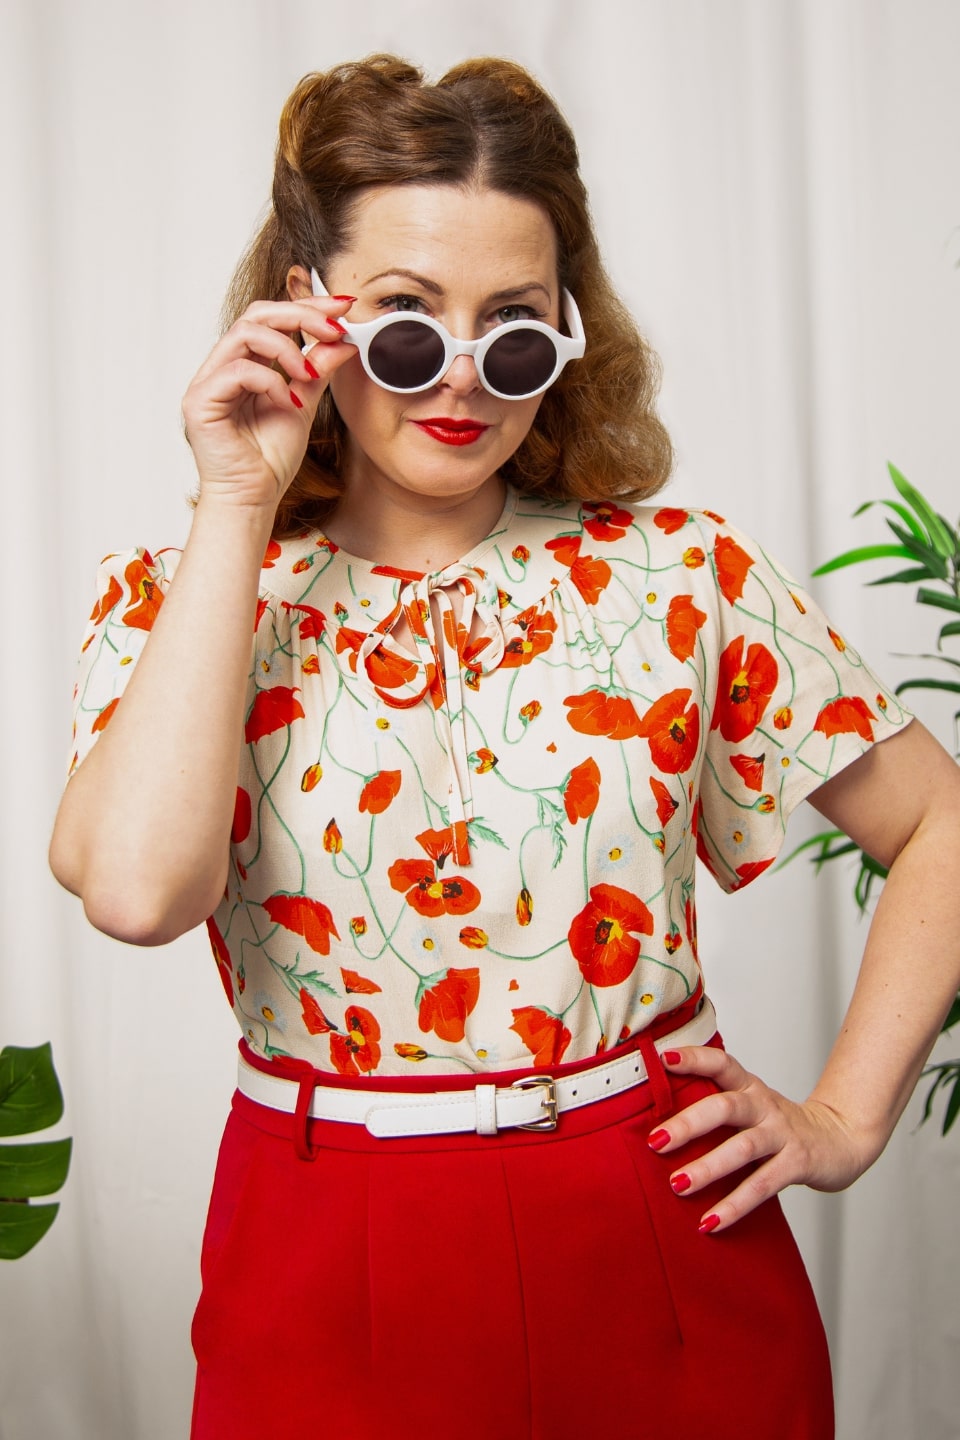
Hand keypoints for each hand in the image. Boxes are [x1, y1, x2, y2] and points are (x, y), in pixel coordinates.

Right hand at [181, 295, 354, 509]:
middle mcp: (222, 367)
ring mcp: (207, 382)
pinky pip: (237, 371)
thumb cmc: (269, 460)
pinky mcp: (200, 401)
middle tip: (334, 328)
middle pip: (256, 314)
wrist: (252, 500)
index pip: (271, 319)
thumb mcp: (303, 406)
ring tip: (309, 375)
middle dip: (300, 315)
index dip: (307, 307)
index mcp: (245, 364)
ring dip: (286, 347)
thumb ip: (317, 372)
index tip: (343, 307)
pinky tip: (286, 402)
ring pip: (244, 333)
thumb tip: (343, 341)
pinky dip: (269, 381)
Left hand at [648, 1046, 878, 1231]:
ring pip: (742, 1148)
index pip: (721, 1063)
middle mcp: (764, 1105)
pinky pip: (762, 1185)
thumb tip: (655, 1124)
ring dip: (708, 1168)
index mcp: (749, 1087)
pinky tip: (710, 1221)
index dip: (695, 1058)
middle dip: (688, 1124)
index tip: (663, 1058)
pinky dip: (735, 1204)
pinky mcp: (797, 1163)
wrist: (840, 1140)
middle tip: (655, 1142)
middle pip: (725, 1107)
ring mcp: (782, 1134)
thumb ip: (716, 1107)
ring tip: (677, 1185)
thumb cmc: (780, 1126)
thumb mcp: (751, 1107)